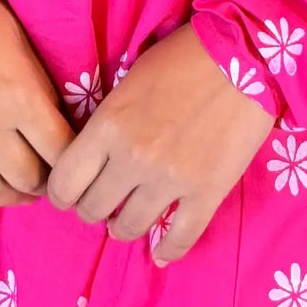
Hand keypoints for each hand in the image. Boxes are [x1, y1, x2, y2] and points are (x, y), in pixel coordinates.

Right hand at [0, 0, 76, 213]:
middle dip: (45, 183)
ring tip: (18, 188)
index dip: (74, 162)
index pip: (61, 153)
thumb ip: (40, 88)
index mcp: (19, 95)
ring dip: (9, 195)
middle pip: (27, 179)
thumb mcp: (21, 41)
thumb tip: (59, 126)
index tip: (76, 160)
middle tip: (49, 175)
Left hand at [45, 22, 276, 263]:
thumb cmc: (182, 56)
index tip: (72, 192)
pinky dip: (168, 250)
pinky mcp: (207, 193)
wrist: (243, 53)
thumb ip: (109, 121)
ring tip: (130, 217)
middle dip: (93, 208)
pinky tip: (161, 252)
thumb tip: (95, 155)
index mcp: (108, 125)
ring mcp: (170, 180)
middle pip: (92, 210)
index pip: (65, 183)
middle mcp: (133, 159)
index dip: (63, 193)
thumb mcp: (129, 79)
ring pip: (129, 228)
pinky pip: (180, 238)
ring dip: (125, 226)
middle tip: (105, 200)